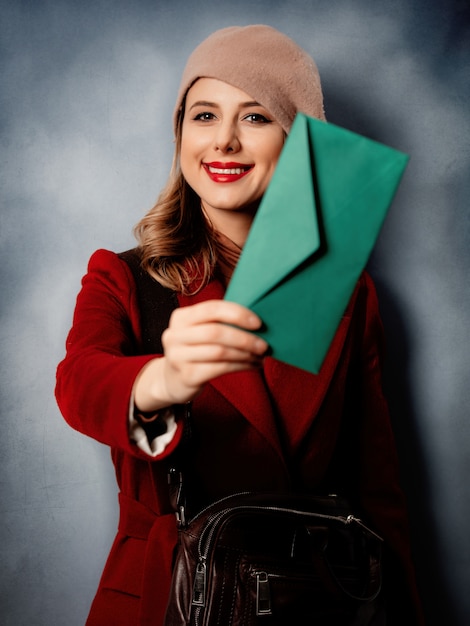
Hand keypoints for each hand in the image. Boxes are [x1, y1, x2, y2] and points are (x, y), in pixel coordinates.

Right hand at [133, 300, 267, 409]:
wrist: (173, 380)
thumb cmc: (195, 350)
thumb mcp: (200, 332)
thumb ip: (220, 322)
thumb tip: (256, 322)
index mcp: (180, 317)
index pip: (211, 309)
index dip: (237, 314)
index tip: (258, 323)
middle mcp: (175, 335)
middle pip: (215, 332)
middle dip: (244, 338)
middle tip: (263, 344)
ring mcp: (178, 356)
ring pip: (219, 352)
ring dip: (245, 354)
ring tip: (260, 356)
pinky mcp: (187, 376)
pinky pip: (220, 368)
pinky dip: (241, 366)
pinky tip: (252, 365)